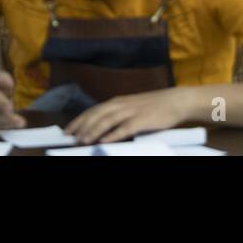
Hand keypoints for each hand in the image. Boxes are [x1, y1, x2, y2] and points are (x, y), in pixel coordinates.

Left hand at [64, 88, 195, 144]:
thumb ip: (117, 116)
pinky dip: (113, 135)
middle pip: (96, 114)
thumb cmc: (153, 107)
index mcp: (117, 101)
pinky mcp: (142, 120)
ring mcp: (131, 111)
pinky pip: (124, 128)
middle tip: (70, 139)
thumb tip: (101, 129)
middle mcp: (121, 104)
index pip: (92, 111)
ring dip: (93, 130)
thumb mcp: (131, 108)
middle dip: (81, 127)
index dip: (78, 121)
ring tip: (82, 141)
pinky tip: (104, 141)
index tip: (67, 131)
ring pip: (107, 120)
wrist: (175, 101)